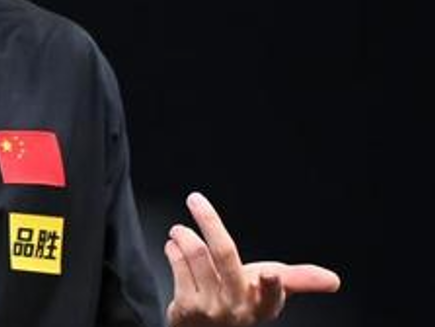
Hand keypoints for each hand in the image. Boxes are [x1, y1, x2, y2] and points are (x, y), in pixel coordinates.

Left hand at [164, 191, 340, 325]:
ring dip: (185, 235)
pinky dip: (174, 250)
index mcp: (264, 304)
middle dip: (209, 222)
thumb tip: (334, 280)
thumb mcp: (270, 293)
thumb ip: (299, 280)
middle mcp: (238, 308)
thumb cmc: (241, 304)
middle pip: (225, 256)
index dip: (272, 286)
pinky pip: (178, 267)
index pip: (272, 295)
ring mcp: (211, 310)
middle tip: (195, 198)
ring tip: (180, 230)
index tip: (270, 274)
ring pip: (197, 256)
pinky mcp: (185, 309)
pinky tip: (174, 247)